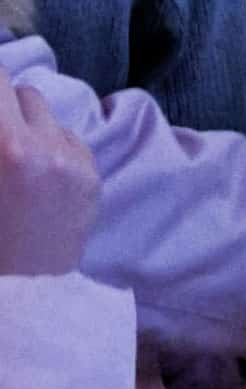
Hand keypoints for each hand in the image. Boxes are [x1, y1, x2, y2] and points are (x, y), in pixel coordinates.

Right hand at [0, 80, 98, 277]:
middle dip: (2, 107)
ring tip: (14, 157)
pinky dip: (52, 148)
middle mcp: (45, 146)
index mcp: (6, 148)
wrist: (21, 296)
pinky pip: (69, 141)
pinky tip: (37, 178)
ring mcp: (74, 162)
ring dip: (27, 125)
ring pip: (48, 115)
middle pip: (22, 92)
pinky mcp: (93, 178)